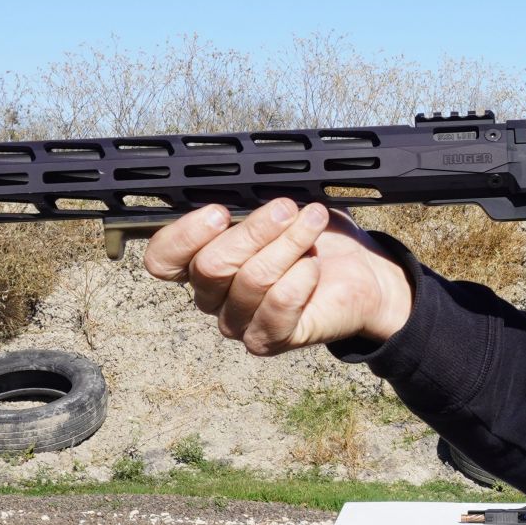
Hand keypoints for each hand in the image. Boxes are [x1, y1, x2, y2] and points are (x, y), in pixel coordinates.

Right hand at [143, 199, 413, 353]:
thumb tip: (242, 184)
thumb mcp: (281, 210)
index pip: (163, 259)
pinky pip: (277, 307)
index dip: (184, 235)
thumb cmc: (317, 239)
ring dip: (288, 245)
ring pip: (250, 281)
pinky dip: (300, 279)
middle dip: (254, 230)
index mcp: (201, 261)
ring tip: (313, 222)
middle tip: (288, 209)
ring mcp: (238, 322)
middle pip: (211, 266)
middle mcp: (212, 296)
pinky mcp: (269, 339)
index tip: (220, 210)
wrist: (362, 275)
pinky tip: (313, 265)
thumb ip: (251, 202)